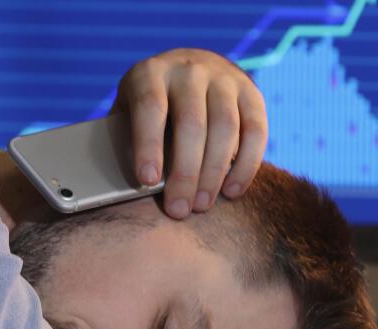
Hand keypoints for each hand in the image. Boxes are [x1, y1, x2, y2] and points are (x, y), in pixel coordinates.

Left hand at [113, 48, 267, 219]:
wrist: (191, 69)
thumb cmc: (152, 107)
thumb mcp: (130, 112)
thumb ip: (127, 139)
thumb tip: (121, 186)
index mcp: (151, 73)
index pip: (151, 107)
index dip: (149, 145)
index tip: (147, 182)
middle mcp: (190, 70)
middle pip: (191, 122)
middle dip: (186, 172)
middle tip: (179, 209)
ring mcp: (224, 78)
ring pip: (225, 126)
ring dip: (214, 172)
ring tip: (202, 205)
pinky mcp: (251, 93)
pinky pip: (256, 131)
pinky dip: (246, 165)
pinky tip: (232, 191)